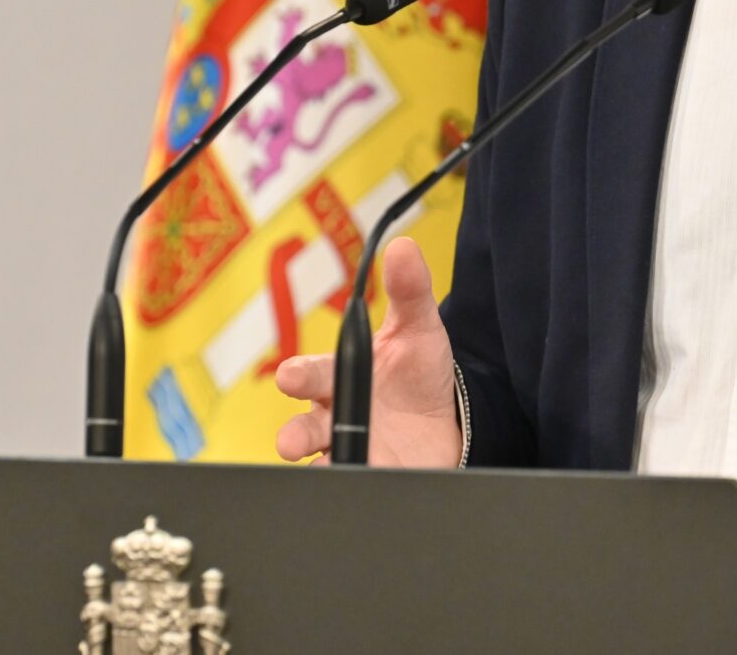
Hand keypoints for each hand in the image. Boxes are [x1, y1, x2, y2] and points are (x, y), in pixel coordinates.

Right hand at [275, 236, 462, 466]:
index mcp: (340, 377)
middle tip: (294, 441)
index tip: (290, 377)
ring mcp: (348, 452)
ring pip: (319, 465)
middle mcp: (334, 417)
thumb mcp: (419, 328)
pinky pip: (349, 489)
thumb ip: (409, 290)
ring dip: (318, 468)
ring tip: (325, 471)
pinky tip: (356, 488)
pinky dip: (348, 491)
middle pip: (304, 427)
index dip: (298, 376)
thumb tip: (402, 246)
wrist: (446, 423)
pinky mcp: (367, 479)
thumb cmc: (417, 371)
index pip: (310, 375)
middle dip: (296, 433)